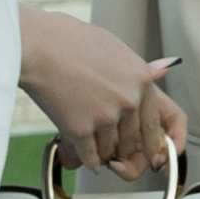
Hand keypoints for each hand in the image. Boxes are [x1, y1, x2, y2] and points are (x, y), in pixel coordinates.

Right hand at [17, 7, 187, 178]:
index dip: (154, 142)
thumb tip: (163, 69)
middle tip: (114, 151)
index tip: (153, 154)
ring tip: (87, 139)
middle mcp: (129, 99)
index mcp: (141, 79)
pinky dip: (84, 158)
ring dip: (99, 151)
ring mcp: (106, 116)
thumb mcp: (115, 47)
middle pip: (133, 140)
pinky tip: (77, 152)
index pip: (156, 121)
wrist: (36, 45)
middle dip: (122, 149)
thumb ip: (139, 68)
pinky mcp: (81, 129)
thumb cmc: (68, 40)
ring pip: (109, 151)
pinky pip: (89, 157)